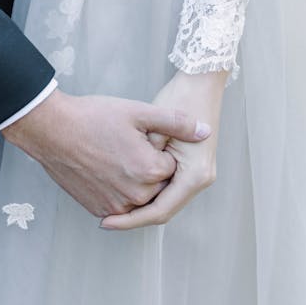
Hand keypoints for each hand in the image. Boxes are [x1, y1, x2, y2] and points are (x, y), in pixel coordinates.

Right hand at [2, 89, 211, 218]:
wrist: (51, 131)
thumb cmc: (93, 118)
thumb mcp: (139, 112)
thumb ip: (177, 122)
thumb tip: (205, 132)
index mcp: (149, 170)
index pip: (171, 166)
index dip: (159, 149)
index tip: (142, 137)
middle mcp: (135, 195)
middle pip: (158, 184)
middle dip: (150, 167)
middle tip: (128, 145)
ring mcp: (116, 206)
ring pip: (141, 196)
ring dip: (136, 180)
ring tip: (116, 154)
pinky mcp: (99, 209)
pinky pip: (122, 204)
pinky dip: (121, 190)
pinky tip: (107, 168)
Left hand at [100, 70, 227, 229]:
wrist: (201, 82)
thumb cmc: (180, 97)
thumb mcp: (155, 126)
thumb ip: (144, 156)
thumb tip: (121, 184)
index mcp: (195, 174)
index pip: (160, 210)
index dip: (131, 220)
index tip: (105, 222)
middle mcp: (200, 179)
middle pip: (163, 210)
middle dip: (133, 218)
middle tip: (104, 220)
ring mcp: (198, 175)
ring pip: (165, 202)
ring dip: (140, 208)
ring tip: (111, 209)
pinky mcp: (191, 169)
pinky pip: (168, 191)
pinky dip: (147, 195)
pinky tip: (126, 193)